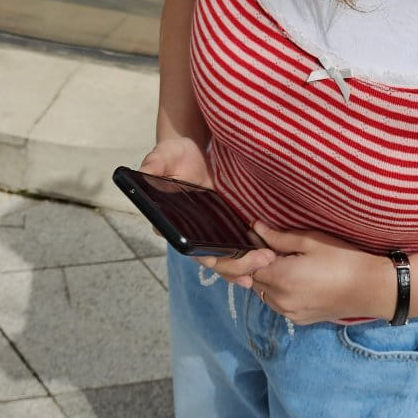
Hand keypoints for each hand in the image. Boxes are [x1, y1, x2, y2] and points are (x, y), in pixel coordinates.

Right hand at [142, 141, 276, 285]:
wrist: (195, 152)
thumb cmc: (176, 155)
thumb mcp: (164, 156)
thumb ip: (154, 164)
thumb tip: (144, 172)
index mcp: (177, 226)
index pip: (189, 248)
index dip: (204, 256)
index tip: (216, 260)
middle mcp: (196, 235)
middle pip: (215, 260)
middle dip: (237, 265)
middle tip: (261, 261)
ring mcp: (215, 234)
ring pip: (231, 259)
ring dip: (249, 265)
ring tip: (269, 262)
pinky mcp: (232, 227)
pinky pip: (243, 248)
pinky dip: (256, 256)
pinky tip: (273, 257)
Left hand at [245, 221, 393, 324]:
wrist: (370, 289)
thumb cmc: (342, 259)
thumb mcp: (310, 241)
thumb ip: (278, 238)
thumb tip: (255, 228)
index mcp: (280, 278)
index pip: (246, 267)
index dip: (247, 254)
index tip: (245, 247)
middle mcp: (279, 300)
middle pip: (254, 281)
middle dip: (259, 266)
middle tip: (274, 249)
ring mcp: (289, 313)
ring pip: (265, 294)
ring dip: (269, 280)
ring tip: (288, 264)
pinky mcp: (300, 320)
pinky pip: (279, 304)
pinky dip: (280, 292)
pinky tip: (298, 280)